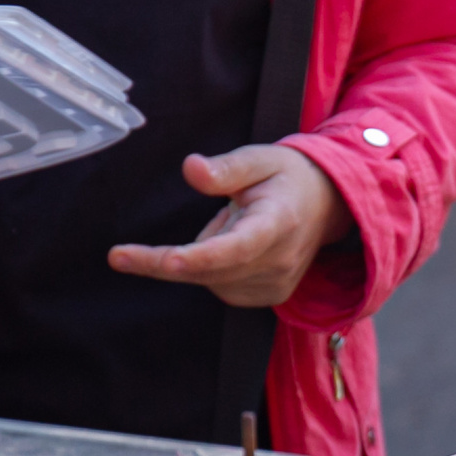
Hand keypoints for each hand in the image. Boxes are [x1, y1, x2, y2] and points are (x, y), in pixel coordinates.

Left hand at [109, 145, 352, 308]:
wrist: (324, 205)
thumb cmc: (284, 178)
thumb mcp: (258, 159)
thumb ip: (225, 167)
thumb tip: (190, 168)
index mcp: (279, 221)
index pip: (238, 247)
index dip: (201, 256)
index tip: (166, 261)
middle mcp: (281, 260)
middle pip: (212, 271)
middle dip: (166, 261)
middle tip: (130, 251)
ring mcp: (277, 283)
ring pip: (210, 279)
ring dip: (201, 254)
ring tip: (230, 222)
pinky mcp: (270, 296)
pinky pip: (220, 287)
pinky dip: (212, 267)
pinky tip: (232, 244)